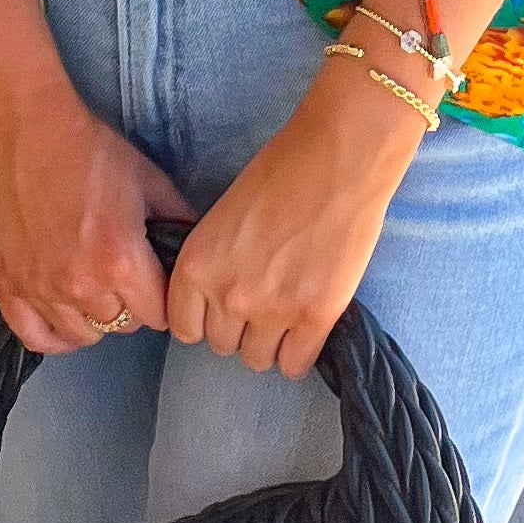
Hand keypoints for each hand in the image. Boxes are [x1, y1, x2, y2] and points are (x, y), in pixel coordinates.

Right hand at [0, 72, 189, 354]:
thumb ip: (178, 222)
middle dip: (130, 304)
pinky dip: (53, 334)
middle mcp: (81, 285)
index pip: (159, 316)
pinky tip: (62, 315)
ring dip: (93, 316)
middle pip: (122, 326)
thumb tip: (195, 254)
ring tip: (92, 286)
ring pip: (82, 335)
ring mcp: (39, 290)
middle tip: (122, 275)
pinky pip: (35, 337)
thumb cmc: (89, 152)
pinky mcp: (5, 286)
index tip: (156, 282)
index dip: (163, 299)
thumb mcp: (150, 182)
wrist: (26, 132)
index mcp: (121, 262)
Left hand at [168, 70, 426, 379]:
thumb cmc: (283, 171)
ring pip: (257, 359)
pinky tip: (308, 326)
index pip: (185, 327)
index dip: (206, 318)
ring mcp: (272, 310)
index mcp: (197, 266)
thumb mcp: (224, 216)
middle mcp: (227, 294)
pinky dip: (300, 351)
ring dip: (270, 341)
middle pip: (222, 345)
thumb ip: (214, 262)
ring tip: (288, 312)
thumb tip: (218, 296)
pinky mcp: (315, 316)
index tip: (224, 307)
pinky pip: (295, 363)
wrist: (338, 159)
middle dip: (240, 327)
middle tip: (264, 300)